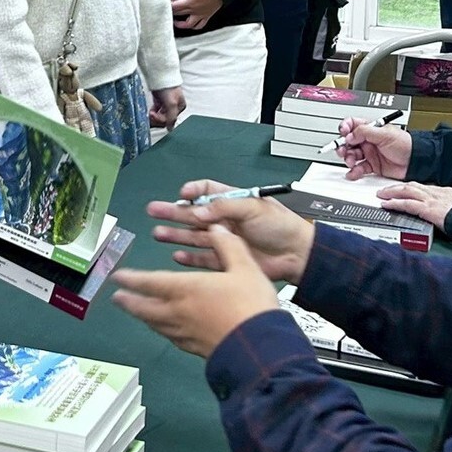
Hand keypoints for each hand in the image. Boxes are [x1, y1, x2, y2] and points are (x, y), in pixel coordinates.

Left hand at [112, 226, 279, 357]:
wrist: (260, 349)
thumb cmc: (251, 307)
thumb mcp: (245, 267)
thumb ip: (229, 245)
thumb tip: (217, 228)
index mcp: (186, 288)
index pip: (150, 282)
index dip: (132, 278)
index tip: (118, 277)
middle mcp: (179, 311)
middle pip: (145, 307)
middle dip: (129, 301)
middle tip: (116, 297)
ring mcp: (186, 333)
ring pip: (155, 324)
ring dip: (142, 316)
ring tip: (136, 312)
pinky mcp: (195, 349)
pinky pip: (171, 337)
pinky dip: (162, 330)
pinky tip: (166, 330)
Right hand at [144, 180, 314, 283]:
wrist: (297, 254)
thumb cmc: (282, 226)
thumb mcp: (254, 207)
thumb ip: (225, 207)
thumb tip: (199, 211)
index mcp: (233, 201)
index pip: (207, 192)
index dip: (193, 192)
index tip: (182, 194)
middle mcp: (225, 220)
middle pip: (193, 214)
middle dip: (173, 212)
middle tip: (154, 210)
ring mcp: (225, 240)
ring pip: (194, 236)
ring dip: (176, 234)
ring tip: (158, 232)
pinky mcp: (226, 259)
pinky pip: (203, 258)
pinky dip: (189, 257)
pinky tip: (176, 255)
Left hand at [149, 86, 185, 128]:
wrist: (160, 75)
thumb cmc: (168, 88)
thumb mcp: (171, 104)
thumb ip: (171, 117)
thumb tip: (170, 129)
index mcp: (180, 107)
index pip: (170, 120)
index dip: (161, 120)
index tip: (153, 115)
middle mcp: (174, 107)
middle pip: (165, 119)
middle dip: (157, 118)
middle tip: (150, 115)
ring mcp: (166, 104)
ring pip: (160, 116)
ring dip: (154, 116)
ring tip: (150, 113)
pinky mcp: (159, 101)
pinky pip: (156, 111)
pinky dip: (153, 112)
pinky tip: (151, 110)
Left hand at [168, 0, 222, 29]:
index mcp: (190, 3)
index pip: (174, 6)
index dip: (169, 3)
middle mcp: (194, 11)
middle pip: (178, 14)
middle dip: (172, 11)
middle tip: (169, 6)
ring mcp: (200, 16)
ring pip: (188, 25)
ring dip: (180, 24)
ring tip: (175, 20)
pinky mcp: (206, 17)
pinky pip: (199, 26)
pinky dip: (193, 27)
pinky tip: (189, 24)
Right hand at [335, 119, 411, 179]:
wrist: (415, 161)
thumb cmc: (406, 144)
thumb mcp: (384, 134)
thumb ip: (365, 132)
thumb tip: (349, 135)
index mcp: (371, 129)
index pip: (352, 124)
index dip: (345, 128)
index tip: (343, 133)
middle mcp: (368, 141)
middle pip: (348, 142)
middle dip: (343, 146)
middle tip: (343, 151)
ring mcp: (369, 154)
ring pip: (352, 156)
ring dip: (348, 159)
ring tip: (351, 162)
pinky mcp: (372, 166)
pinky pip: (359, 169)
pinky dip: (354, 171)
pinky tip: (353, 172)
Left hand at [375, 182, 451, 228]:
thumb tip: (450, 214)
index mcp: (445, 192)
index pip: (424, 187)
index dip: (411, 188)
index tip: (403, 189)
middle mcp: (436, 192)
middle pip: (413, 186)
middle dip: (397, 187)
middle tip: (386, 190)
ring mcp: (431, 199)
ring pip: (407, 191)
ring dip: (392, 192)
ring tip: (381, 195)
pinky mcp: (427, 208)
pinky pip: (407, 204)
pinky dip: (395, 203)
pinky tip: (386, 204)